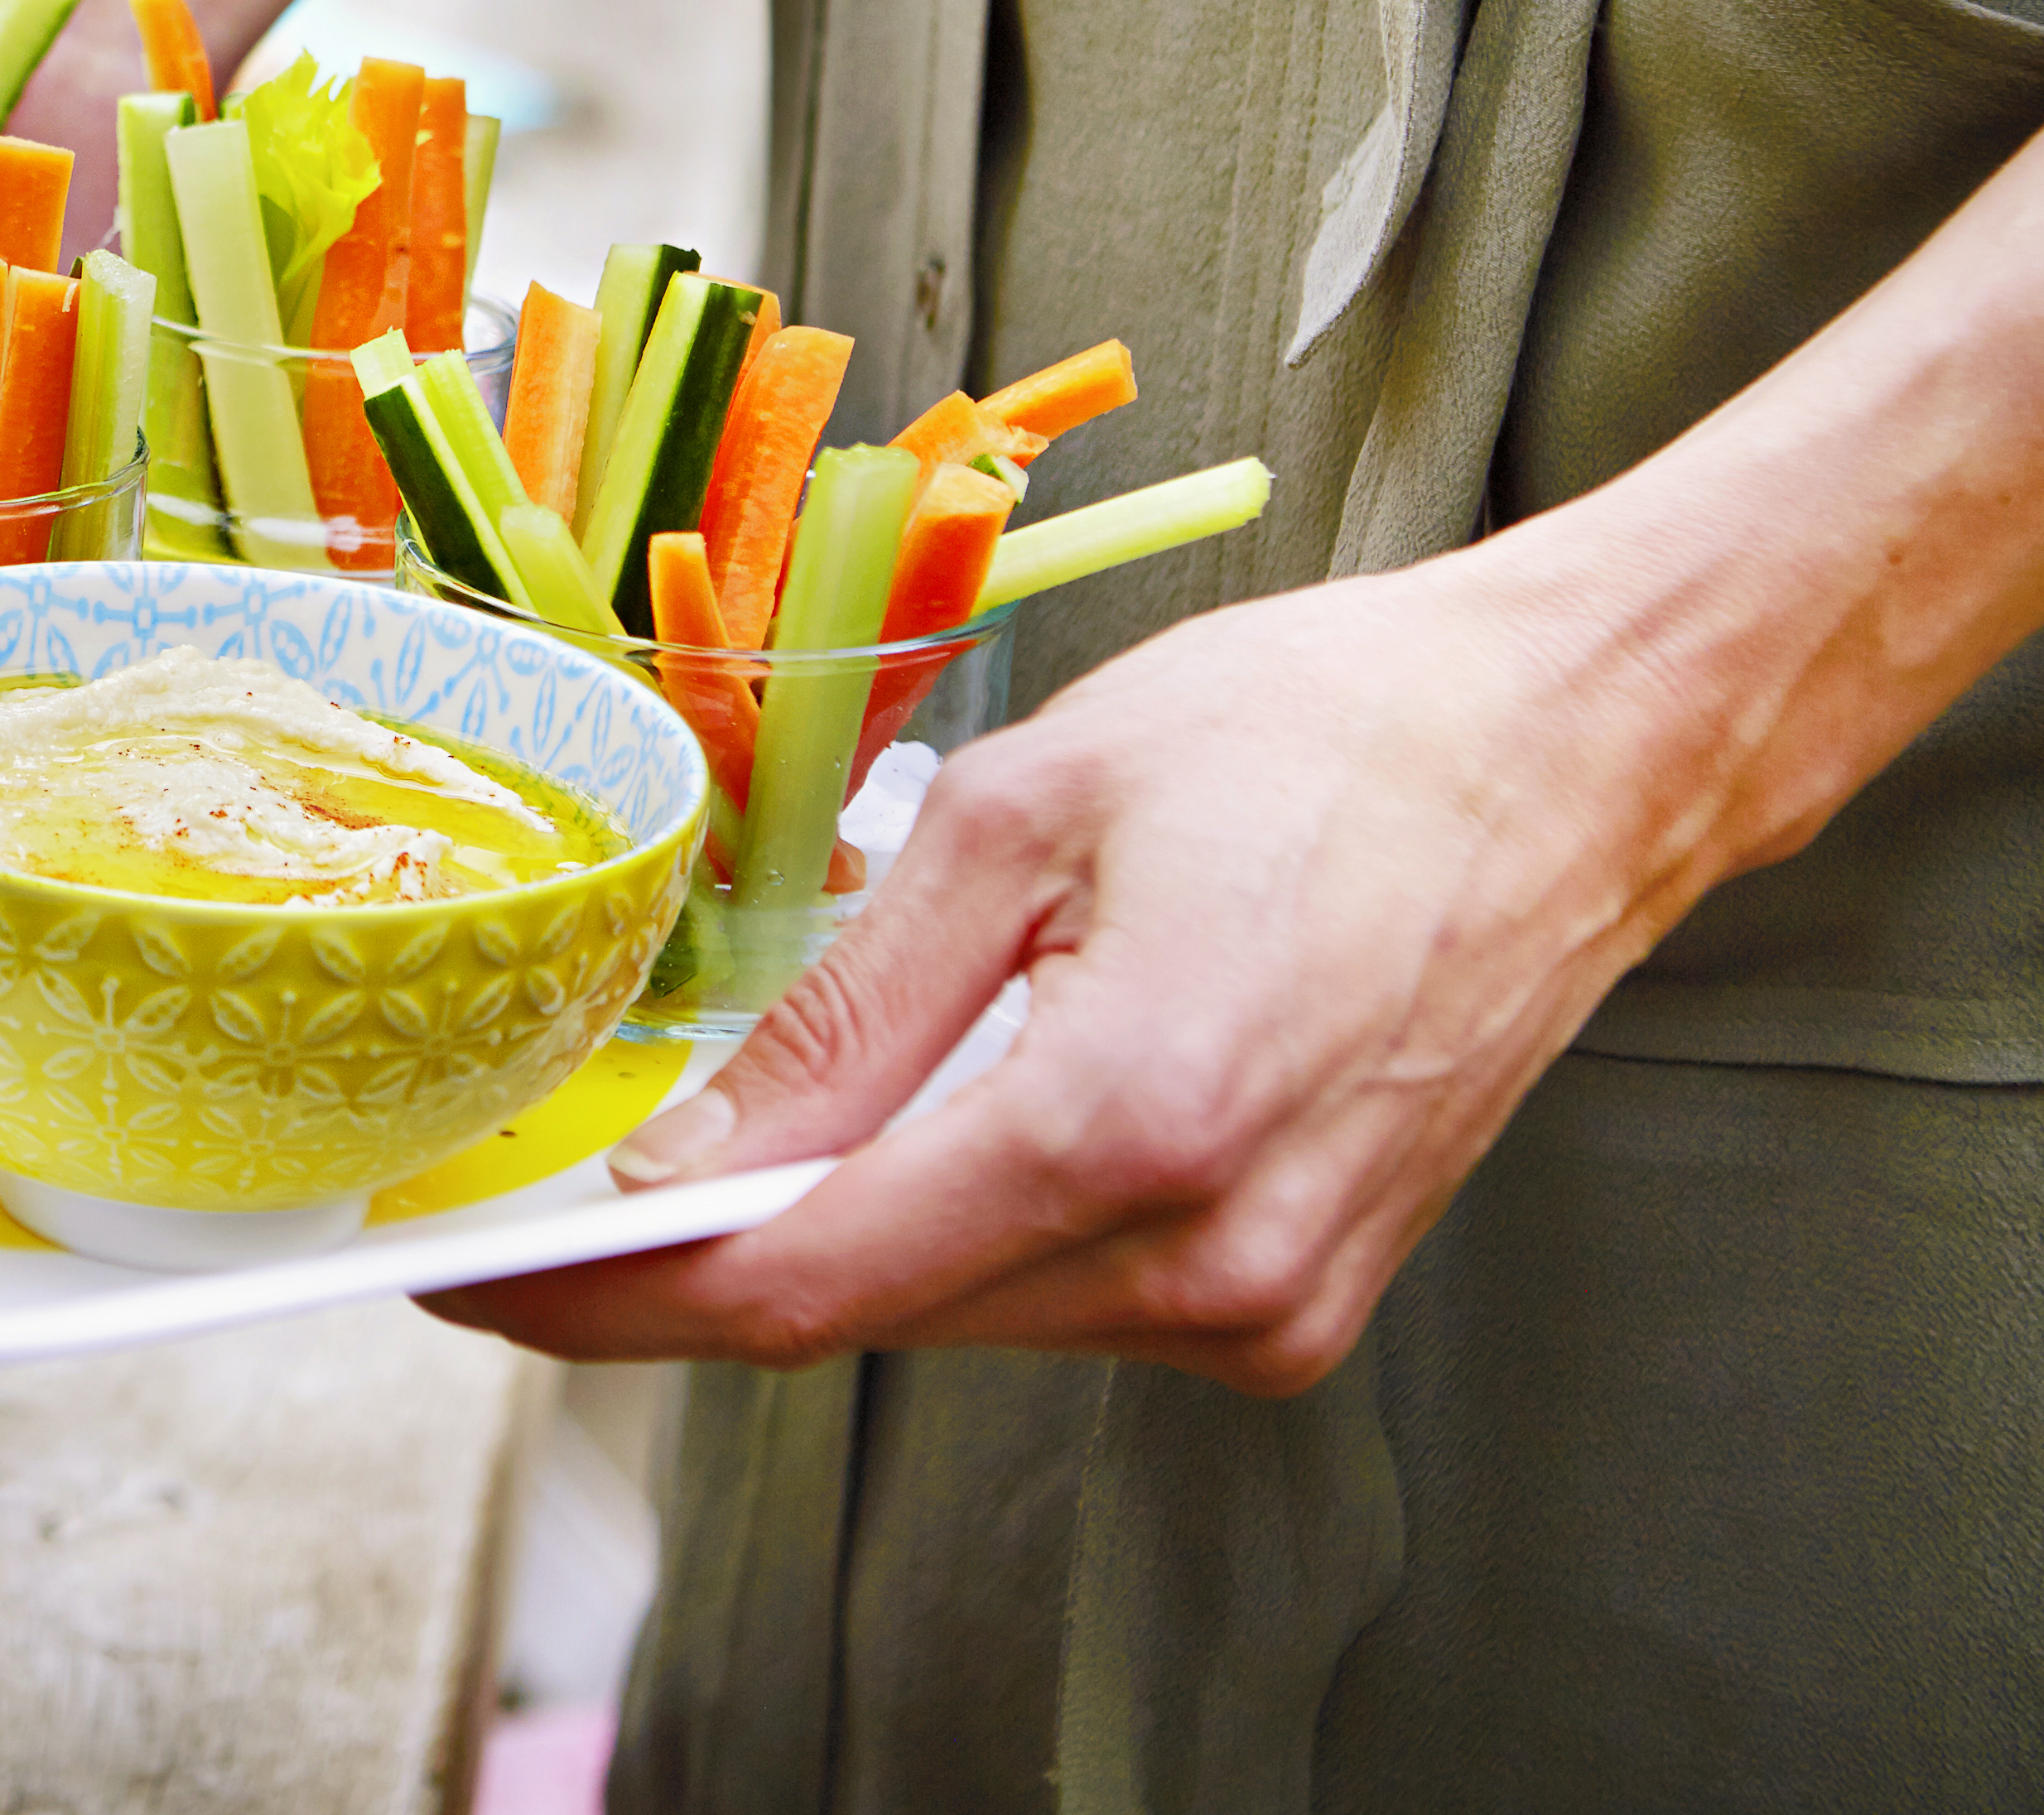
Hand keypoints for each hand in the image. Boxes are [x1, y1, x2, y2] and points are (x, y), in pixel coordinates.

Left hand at [424, 540, 1717, 1392]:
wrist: (1578, 753)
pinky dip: (953, 1222)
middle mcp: (1209, 1263)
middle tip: (541, 1199)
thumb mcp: (1026, 813)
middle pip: (865, 1309)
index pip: (797, 1281)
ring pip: (956, 1308)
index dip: (602, 1300)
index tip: (464, 1285)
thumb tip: (682, 1163)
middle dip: (691, 1258)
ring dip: (829, 1231)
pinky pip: (1058, 1294)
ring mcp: (1268, 1307)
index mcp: (1129, 1123)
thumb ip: (846, 1013)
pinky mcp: (1295, 1303)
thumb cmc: (1326, 733)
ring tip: (721, 1134)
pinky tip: (916, 1122)